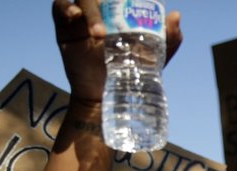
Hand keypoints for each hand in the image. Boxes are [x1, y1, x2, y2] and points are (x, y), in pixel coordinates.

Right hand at [52, 0, 182, 103]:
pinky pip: (60, 6)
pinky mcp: (65, 25)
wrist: (110, 95)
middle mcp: (103, 9)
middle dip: (111, 2)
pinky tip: (75, 16)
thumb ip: (169, 37)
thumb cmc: (134, 71)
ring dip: (91, 11)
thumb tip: (176, 15)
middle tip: (116, 19)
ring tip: (99, 35)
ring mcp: (83, 16)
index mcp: (123, 11)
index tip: (137, 0)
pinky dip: (66, 8)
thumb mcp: (156, 56)